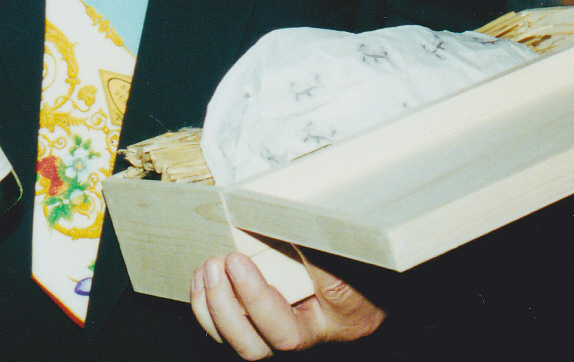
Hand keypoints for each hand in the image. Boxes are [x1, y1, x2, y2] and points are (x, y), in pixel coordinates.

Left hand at [190, 253, 384, 357]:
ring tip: (206, 269)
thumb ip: (323, 247)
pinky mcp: (262, 318)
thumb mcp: (354, 253)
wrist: (372, 267)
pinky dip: (208, 308)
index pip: (286, 332)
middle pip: (256, 347)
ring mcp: (281, 330)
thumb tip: (284, 226)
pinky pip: (229, 330)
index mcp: (331, 326)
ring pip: (240, 342)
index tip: (237, 260)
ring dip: (212, 308)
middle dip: (227, 308)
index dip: (256, 300)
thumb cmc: (368, 260)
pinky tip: (200, 278)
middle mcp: (304, 337)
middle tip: (216, 265)